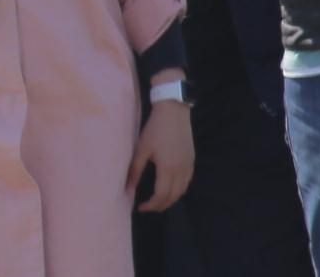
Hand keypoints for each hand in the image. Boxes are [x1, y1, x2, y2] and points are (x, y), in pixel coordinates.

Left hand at [133, 90, 195, 212]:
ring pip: (182, 191)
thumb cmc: (155, 129)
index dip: (151, 205)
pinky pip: (187, 182)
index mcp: (168, 169)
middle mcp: (181, 171)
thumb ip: (135, 170)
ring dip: (170, 199)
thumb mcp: (141, 149)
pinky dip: (178, 190)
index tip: (140, 207)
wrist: (174, 111)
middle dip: (160, 206)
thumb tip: (127, 188)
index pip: (161, 196)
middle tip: (148, 206)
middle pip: (173, 197)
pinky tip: (169, 187)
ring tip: (157, 200)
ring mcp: (189, 166)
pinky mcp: (192, 161)